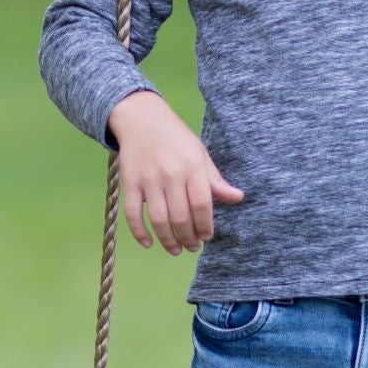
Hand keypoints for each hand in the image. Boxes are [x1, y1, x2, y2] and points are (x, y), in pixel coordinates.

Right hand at [106, 91, 244, 254]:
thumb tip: (238, 198)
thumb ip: (215, 180)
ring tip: (175, 249)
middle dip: (188, 238)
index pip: (202, 205)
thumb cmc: (176, 138)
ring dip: (168, 240)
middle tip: (192, 247)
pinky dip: (139, 232)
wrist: (141, 119)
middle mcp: (171, 175)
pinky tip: (148, 243)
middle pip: (181, 217)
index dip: (205, 226)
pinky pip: (133, 214)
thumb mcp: (200, 154)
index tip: (206, 237)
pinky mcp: (129, 183)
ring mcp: (148, 180)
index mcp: (193, 167)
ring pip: (159, 219)